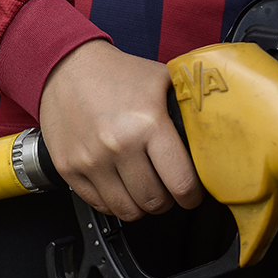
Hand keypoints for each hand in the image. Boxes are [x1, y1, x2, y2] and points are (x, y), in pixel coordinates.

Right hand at [38, 39, 202, 220]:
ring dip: (140, 205)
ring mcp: (90, 160)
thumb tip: (211, 138)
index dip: (192, 195)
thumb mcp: (162, 80)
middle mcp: (118, 145)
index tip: (191, 193)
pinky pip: (99, 205)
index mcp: (147, 123)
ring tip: (143, 188)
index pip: (181, 183)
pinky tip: (119, 185)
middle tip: (166, 188)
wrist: (67, 66)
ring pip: (127, 211)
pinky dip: (113, 202)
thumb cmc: (116, 74)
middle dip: (166, 200)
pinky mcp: (68, 168)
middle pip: (154, 202)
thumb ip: (187, 110)